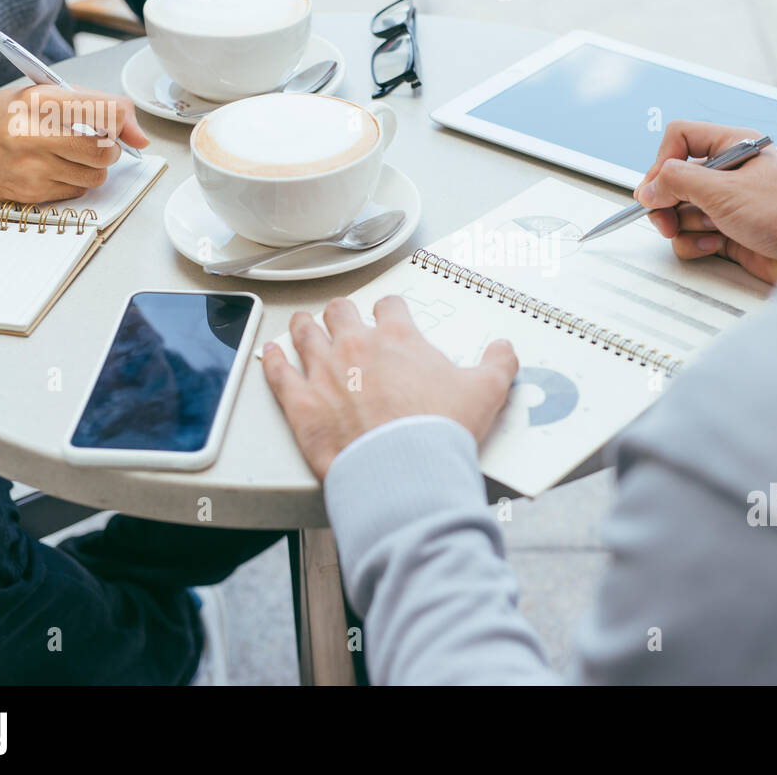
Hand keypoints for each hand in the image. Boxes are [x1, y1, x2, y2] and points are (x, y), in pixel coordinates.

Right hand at [0, 85, 147, 202]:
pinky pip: (76, 191)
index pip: (110, 112)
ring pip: (96, 176)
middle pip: (107, 151)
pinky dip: (72, 181)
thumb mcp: (40, 94)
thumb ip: (93, 105)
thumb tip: (140, 137)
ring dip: (91, 167)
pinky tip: (50, 168)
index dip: (124, 122)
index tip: (122, 126)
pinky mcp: (30, 193)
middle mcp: (36, 135)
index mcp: (42, 101)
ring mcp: (32, 168)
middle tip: (92, 141)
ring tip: (66, 154)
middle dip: (109, 148)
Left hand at [262, 296, 518, 480]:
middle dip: (343, 314)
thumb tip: (505, 348)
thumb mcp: (487, 391)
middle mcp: (356, 346)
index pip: (390, 307)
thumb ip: (498, 363)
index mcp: (398, 337)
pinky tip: (271, 352)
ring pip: (305, 334)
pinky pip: (278, 372)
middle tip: (344, 319)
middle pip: (340, 312)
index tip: (390, 318)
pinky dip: (273, 360)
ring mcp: (323, 371)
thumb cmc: (442, 429)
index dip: (390, 311)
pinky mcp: (300, 402)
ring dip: (305, 328)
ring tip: (303, 325)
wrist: (405, 469)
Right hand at [635, 121, 776, 283]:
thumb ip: (678, 183)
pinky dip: (697, 244)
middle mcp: (728, 172)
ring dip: (686, 226)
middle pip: (674, 179)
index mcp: (732, 146)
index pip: (679, 139)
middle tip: (665, 220)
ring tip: (710, 231)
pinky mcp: (727, 232)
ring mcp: (727, 203)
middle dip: (667, 202)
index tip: (655, 189)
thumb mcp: (725, 191)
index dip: (661, 163)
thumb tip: (648, 188)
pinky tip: (716, 246)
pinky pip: (693, 235)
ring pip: (680, 211)